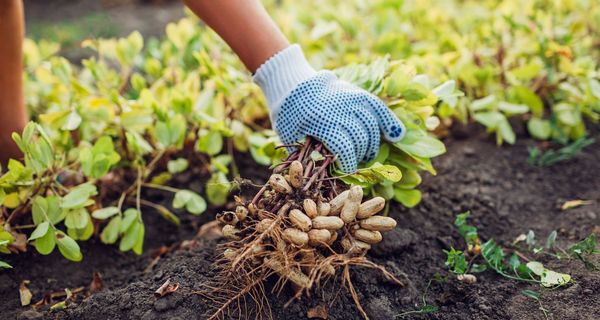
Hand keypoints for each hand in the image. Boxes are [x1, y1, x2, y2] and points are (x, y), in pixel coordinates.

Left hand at [254, 45, 404, 172]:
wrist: (292, 84)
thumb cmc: (289, 115)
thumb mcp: (292, 136)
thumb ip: (306, 154)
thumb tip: (323, 173)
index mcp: (322, 122)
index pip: (345, 149)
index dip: (348, 164)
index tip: (346, 171)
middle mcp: (340, 110)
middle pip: (361, 139)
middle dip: (359, 155)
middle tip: (354, 162)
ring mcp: (351, 99)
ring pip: (372, 126)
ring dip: (372, 144)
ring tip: (366, 153)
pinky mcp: (358, 93)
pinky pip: (379, 108)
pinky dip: (389, 122)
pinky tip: (396, 135)